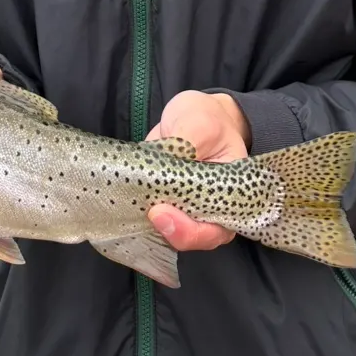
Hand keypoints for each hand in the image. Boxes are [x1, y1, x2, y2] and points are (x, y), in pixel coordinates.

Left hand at [145, 91, 249, 252]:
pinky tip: (124, 204)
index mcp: (231, 195)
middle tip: (150, 211)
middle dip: (170, 233)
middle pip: (193, 239)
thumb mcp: (200, 122)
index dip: (190, 231)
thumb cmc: (206, 119)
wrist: (192, 115)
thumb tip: (171, 164)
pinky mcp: (163, 204)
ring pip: (170, 235)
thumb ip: (189, 141)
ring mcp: (186, 209)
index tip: (162, 212)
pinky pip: (151, 223)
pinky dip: (138, 218)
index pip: (216, 230)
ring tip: (134, 205)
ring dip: (150, 227)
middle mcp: (211, 210)